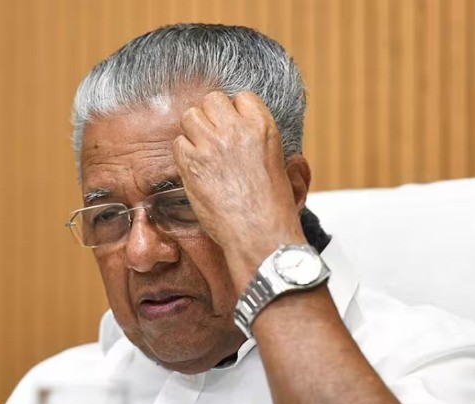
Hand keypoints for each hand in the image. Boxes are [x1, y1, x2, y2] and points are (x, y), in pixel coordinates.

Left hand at [173, 91, 305, 277]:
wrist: (258, 236)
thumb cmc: (275, 211)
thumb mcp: (289, 177)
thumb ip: (289, 162)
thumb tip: (296, 160)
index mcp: (263, 128)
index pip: (242, 97)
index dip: (235, 112)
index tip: (235, 128)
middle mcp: (236, 130)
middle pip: (212, 100)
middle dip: (211, 117)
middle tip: (214, 139)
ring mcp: (212, 145)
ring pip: (190, 116)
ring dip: (194, 132)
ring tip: (202, 152)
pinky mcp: (192, 163)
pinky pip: (178, 143)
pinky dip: (183, 154)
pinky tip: (194, 168)